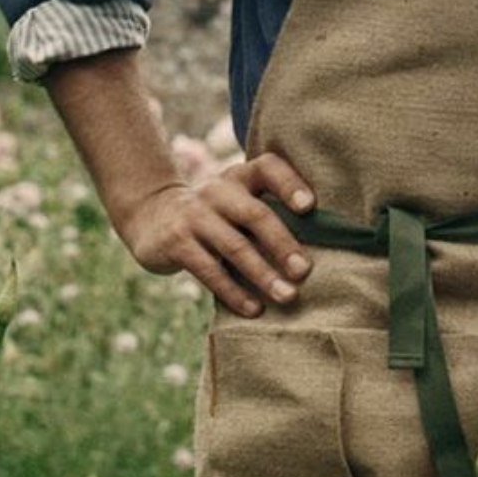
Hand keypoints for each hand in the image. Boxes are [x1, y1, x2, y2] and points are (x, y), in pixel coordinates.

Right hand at [119, 152, 316, 316]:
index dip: (289, 184)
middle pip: (255, 214)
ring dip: (263, 275)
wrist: (152, 216)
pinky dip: (234, 292)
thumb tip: (326, 246)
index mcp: (240, 177)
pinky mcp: (176, 242)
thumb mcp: (237, 201)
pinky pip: (210, 270)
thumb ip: (269, 212)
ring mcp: (195, 216)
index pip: (268, 167)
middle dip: (283, 244)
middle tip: (304, 271)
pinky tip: (254, 309)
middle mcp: (218, 191)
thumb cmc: (216, 215)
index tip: (310, 207)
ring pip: (235, 247)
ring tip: (287, 296)